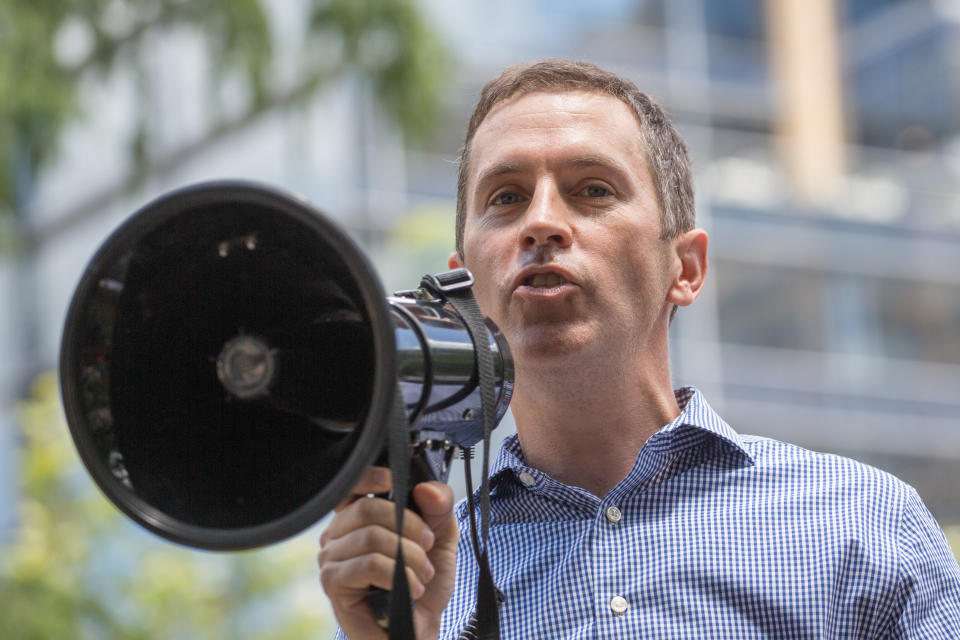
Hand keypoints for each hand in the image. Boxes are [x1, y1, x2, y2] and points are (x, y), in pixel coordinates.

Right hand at [318, 466, 457, 638]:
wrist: (419, 629)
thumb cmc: (422, 583)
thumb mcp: (440, 537)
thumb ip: (439, 507)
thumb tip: (427, 489)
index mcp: (359, 515)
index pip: (352, 482)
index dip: (370, 476)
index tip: (394, 480)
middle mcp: (339, 532)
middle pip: (368, 509)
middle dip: (408, 527)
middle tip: (427, 547)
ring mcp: (331, 557)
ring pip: (371, 537)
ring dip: (409, 557)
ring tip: (423, 575)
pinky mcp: (333, 582)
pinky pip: (367, 564)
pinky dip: (398, 575)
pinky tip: (410, 589)